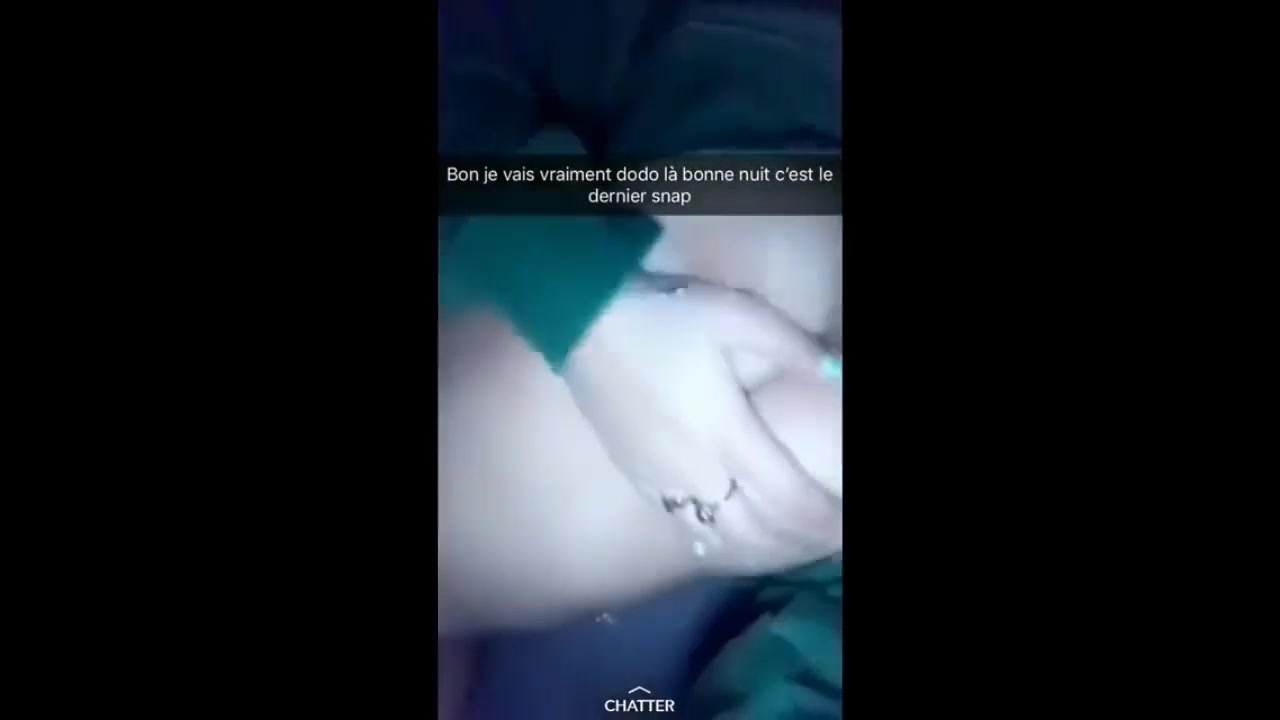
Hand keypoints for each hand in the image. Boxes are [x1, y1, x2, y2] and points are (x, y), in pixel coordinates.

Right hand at [562, 275, 841, 573]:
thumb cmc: (663, 317)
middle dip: (801, 541)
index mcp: (727, 434)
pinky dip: (724, 543)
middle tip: (828, 536)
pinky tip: (740, 539)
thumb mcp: (736, 315)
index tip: (845, 524)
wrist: (581, 325)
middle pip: (759, 531)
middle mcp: (697, 471)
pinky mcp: (641, 480)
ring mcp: (664, 483)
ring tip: (792, 543)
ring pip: (723, 538)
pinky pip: (689, 530)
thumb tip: (836, 372)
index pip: (788, 500)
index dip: (824, 521)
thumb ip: (792, 347)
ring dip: (764, 548)